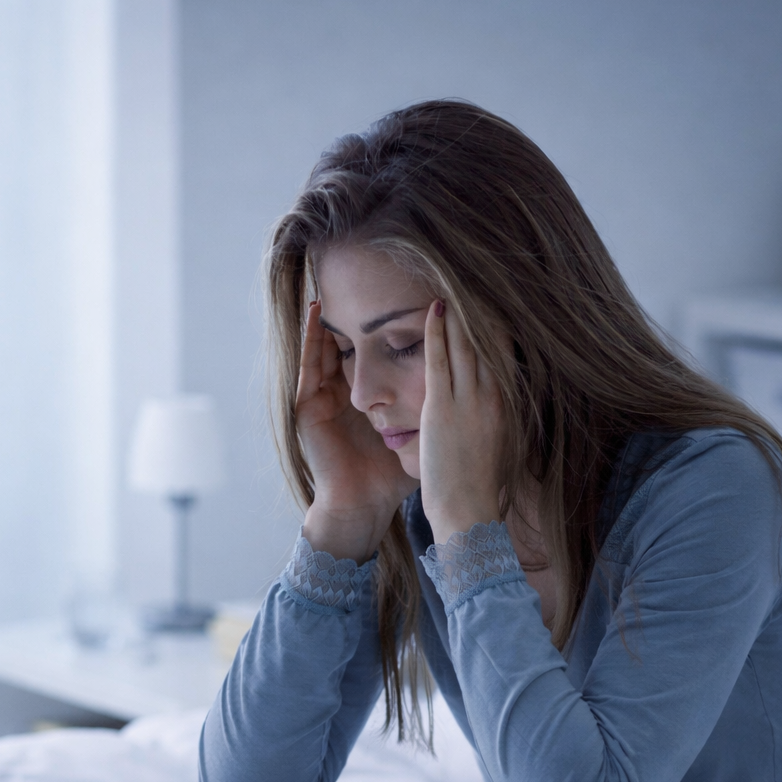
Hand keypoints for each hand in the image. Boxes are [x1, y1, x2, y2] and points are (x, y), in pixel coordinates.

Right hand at [297, 301, 418, 560]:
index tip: (402, 297)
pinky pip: (307, 364)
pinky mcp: (306, 407)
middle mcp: (342, 395)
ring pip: (326, 348)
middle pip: (350, 345)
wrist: (362, 505)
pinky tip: (314, 314)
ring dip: (329, 317)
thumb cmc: (389, 478)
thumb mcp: (417, 435)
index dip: (385, 327)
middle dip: (356, 314)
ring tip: (334, 282)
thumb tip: (476, 401)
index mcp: (367, 400)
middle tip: (366, 276)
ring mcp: (322, 399)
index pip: (374, 354)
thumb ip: (437, 416)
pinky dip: (309, 338)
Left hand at [419, 300, 505, 544]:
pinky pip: (439, 359)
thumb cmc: (478, 487)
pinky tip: (434, 308)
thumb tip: (494, 406)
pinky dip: (437, 331)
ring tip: (452, 282)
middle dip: (479, 309)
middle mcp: (492, 396)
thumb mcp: (497, 446)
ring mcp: (468, 400)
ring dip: (458, 311)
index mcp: (505, 405)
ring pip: (465, 343)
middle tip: (471, 277)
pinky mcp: (443, 407)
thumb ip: (494, 420)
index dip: (496, 323)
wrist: (469, 511)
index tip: (491, 300)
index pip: (503, 352)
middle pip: (487, 340)